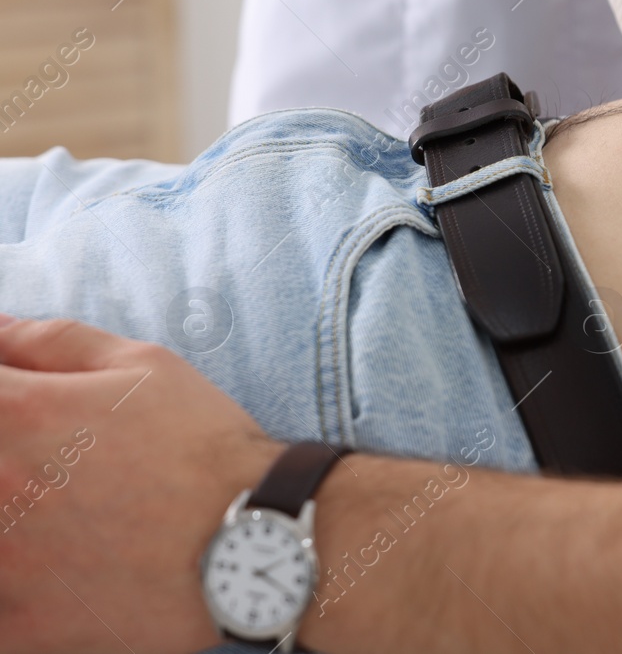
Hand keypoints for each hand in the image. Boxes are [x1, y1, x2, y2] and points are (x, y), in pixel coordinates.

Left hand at [0, 315, 279, 653]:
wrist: (251, 540)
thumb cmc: (202, 449)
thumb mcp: (145, 367)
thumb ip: (56, 342)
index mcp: (15, 415)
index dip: (1, 387)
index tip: (23, 404)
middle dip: (11, 451)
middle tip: (55, 460)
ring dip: (8, 513)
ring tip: (64, 512)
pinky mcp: (12, 626)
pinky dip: (14, 579)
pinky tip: (51, 563)